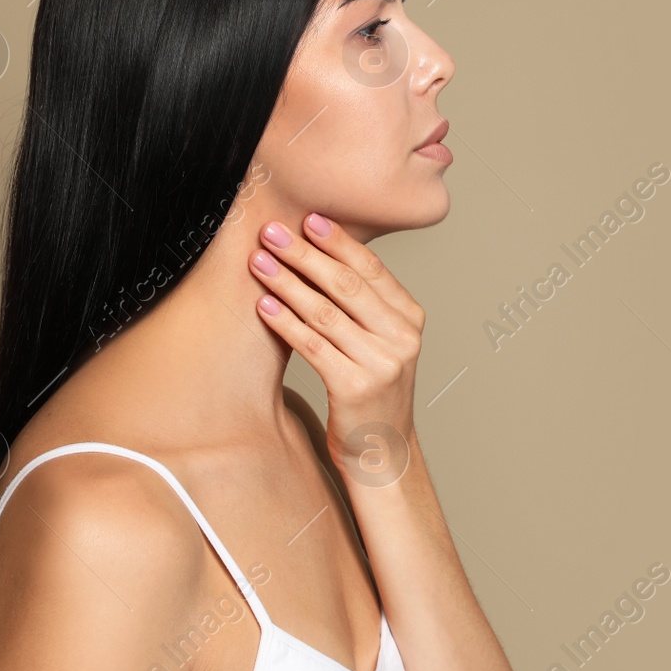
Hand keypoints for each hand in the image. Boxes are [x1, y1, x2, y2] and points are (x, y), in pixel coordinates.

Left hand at [250, 212, 423, 486]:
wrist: (382, 452)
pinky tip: (264, 305)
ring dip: (287, 283)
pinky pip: (313, 345)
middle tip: (272, 232)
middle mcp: (402, 338)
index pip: (372, 270)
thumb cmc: (372, 389)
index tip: (307, 218)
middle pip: (347, 285)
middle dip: (305, 255)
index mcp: (411, 319)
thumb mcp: (382, 341)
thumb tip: (322, 252)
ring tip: (259, 262)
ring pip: (326, 312)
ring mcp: (382, 364)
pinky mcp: (355, 388)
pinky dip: (285, 322)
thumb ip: (364, 303)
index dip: (338, 242)